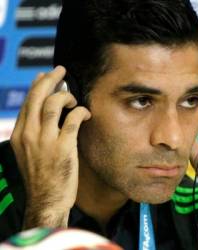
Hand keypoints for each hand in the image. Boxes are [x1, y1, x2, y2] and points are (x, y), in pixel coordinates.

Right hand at [10, 66, 90, 227]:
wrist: (46, 200)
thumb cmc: (42, 177)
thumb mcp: (30, 153)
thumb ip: (35, 133)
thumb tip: (43, 114)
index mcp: (21, 134)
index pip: (28, 102)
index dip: (38, 85)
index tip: (45, 76)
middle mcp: (30, 134)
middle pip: (38, 96)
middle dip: (50, 79)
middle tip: (60, 70)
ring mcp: (45, 140)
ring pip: (53, 103)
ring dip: (66, 96)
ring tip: (74, 99)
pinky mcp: (63, 147)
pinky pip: (73, 118)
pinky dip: (81, 111)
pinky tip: (85, 113)